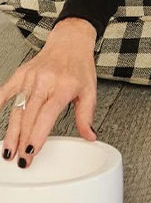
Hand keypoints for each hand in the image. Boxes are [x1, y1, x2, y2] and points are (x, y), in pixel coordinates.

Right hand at [0, 18, 98, 168]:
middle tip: (21, 160)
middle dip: (23, 141)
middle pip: (29, 116)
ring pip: (17, 109)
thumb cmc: (79, 66)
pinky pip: (5, 92)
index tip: (32, 152)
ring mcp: (30, 78)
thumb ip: (85, 115)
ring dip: (11, 132)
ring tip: (8, 150)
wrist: (70, 41)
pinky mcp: (20, 75)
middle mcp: (44, 82)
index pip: (46, 116)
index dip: (37, 136)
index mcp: (63, 87)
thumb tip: (89, 136)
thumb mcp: (89, 90)